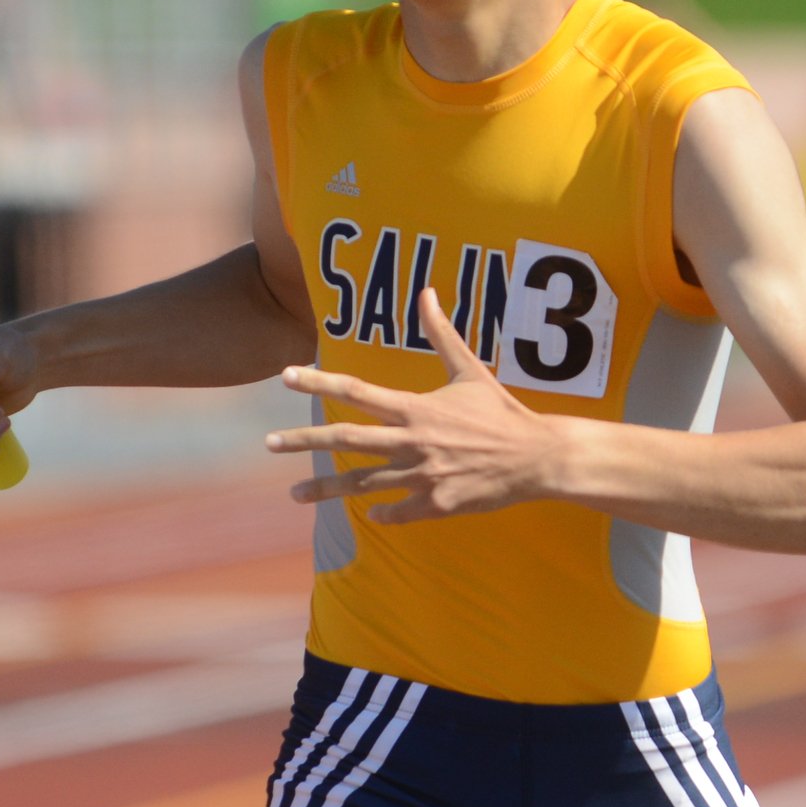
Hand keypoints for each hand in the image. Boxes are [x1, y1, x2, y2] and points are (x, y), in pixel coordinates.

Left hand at [263, 287, 559, 523]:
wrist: (537, 457)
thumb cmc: (501, 413)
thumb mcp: (469, 370)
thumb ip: (441, 334)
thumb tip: (427, 292)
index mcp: (415, 407)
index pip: (356, 390)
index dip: (318, 381)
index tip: (286, 376)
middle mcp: (411, 441)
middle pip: (345, 440)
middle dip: (303, 442)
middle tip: (269, 443)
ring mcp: (421, 476)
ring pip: (361, 484)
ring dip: (325, 490)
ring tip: (294, 494)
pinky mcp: (435, 504)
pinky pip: (396, 512)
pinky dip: (381, 514)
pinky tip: (369, 513)